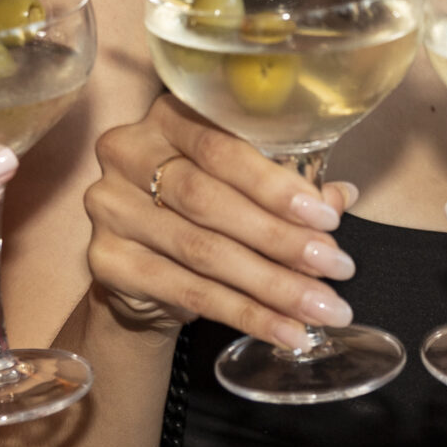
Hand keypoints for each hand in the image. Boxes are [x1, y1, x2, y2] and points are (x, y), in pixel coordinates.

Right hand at [84, 96, 358, 347]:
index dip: (276, 185)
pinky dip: (244, 315)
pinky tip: (284, 330)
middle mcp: (128, 152)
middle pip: (210, 200)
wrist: (144, 268)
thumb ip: (288, 188)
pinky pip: (185, 291)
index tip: (327, 219)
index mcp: (168, 117)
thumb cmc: (203, 210)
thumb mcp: (244, 188)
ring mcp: (109, 207)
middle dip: (281, 239)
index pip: (222, 147)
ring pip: (203, 251)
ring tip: (320, 308)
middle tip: (335, 268)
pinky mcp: (104, 260)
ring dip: (272, 285)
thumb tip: (342, 197)